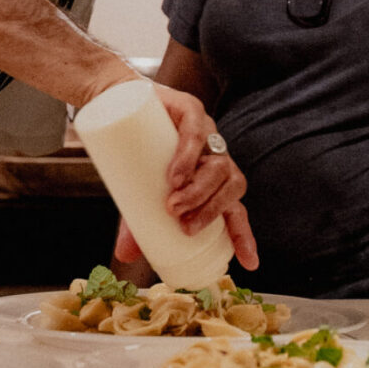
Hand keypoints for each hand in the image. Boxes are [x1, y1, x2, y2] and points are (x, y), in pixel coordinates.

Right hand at [116, 84, 257, 271]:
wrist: (118, 104)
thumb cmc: (137, 154)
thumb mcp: (137, 194)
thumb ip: (135, 225)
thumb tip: (125, 257)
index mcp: (211, 181)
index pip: (235, 209)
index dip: (244, 234)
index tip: (249, 263)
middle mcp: (214, 157)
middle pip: (232, 187)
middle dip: (212, 210)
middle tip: (183, 226)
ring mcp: (206, 132)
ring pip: (220, 163)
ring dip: (201, 189)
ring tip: (174, 203)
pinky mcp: (191, 109)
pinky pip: (199, 131)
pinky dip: (190, 155)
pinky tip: (176, 174)